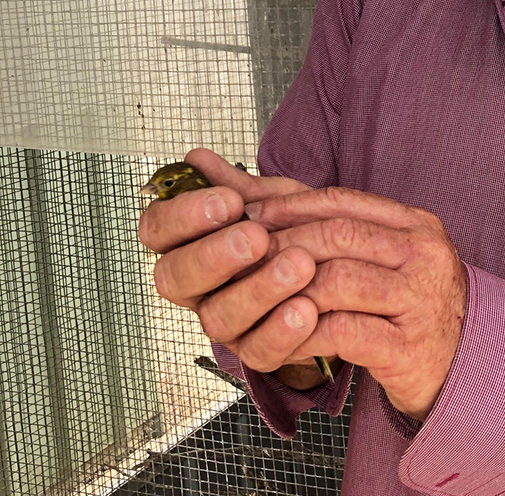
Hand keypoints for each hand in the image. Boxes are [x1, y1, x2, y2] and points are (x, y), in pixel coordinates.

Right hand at [138, 148, 323, 378]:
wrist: (341, 265)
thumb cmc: (295, 229)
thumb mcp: (272, 200)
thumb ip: (237, 184)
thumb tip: (196, 159)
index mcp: (188, 242)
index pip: (156, 230)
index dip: (183, 216)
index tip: (227, 202)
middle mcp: (197, 286)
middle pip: (174, 278)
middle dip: (213, 255)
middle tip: (255, 237)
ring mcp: (224, 321)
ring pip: (218, 317)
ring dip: (258, 289)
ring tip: (298, 265)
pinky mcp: (257, 350)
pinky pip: (259, 350)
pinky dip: (282, 330)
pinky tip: (306, 308)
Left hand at [248, 187, 466, 420]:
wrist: (466, 364)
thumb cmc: (414, 306)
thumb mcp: (392, 257)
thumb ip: (347, 231)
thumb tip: (273, 202)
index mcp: (417, 224)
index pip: (343, 201)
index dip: (291, 206)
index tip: (252, 216)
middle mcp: (424, 254)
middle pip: (338, 235)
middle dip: (283, 244)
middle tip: (244, 259)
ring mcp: (420, 300)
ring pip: (338, 280)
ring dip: (289, 290)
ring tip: (259, 299)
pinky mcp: (409, 347)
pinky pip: (343, 332)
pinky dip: (305, 333)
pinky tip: (285, 338)